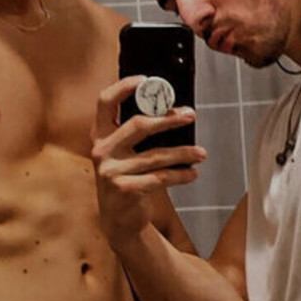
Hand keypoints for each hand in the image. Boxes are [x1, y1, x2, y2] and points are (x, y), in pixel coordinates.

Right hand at [91, 77, 203, 250]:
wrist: (118, 220)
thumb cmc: (126, 178)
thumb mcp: (123, 153)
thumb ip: (136, 133)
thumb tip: (172, 109)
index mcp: (100, 135)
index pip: (105, 102)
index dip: (123, 87)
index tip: (145, 80)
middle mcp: (102, 151)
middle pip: (138, 125)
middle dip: (168, 119)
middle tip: (190, 114)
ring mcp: (111, 171)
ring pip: (156, 156)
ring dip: (183, 153)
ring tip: (201, 153)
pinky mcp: (125, 189)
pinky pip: (160, 178)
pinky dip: (180, 175)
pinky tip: (192, 174)